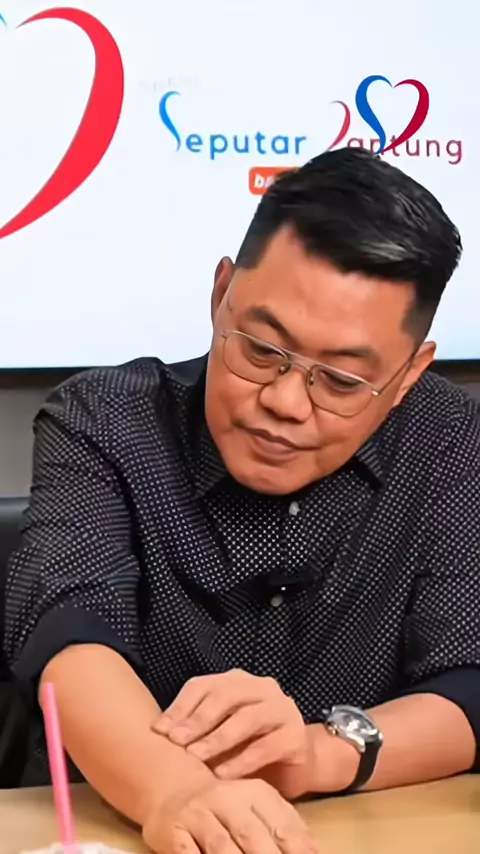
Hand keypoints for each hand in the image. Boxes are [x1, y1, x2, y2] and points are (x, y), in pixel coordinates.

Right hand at [142, 777, 317, 853]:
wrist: (173, 787)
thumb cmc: (227, 806)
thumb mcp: (259, 806)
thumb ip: (289, 827)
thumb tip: (317, 851)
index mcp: (256, 793)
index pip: (283, 825)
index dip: (299, 850)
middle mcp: (227, 800)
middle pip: (253, 836)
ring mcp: (199, 816)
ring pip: (221, 848)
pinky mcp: (173, 833)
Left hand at [153, 670, 311, 796]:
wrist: (295, 766)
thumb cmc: (247, 747)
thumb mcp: (218, 733)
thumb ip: (196, 728)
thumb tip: (159, 733)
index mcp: (236, 681)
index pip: (203, 685)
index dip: (180, 706)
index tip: (160, 730)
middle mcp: (261, 688)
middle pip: (225, 695)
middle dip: (198, 720)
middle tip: (177, 742)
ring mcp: (282, 709)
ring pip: (247, 718)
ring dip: (219, 738)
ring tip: (198, 757)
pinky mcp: (296, 735)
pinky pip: (267, 746)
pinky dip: (242, 761)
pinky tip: (223, 775)